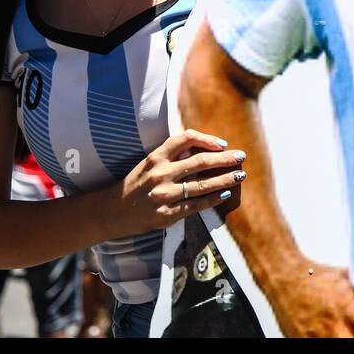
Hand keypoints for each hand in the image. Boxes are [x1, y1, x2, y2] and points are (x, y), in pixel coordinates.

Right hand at [110, 129, 246, 236]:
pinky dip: (213, 199)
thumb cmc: (135, 184)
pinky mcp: (166, 215)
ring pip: (202, 184)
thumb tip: (202, 149)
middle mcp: (160, 174)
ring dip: (225, 179)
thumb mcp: (148, 163)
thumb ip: (171, 156)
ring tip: (240, 175)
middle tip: (241, 156)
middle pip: (200, 161)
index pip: (185, 138)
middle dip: (224, 159)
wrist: (112, 211)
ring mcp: (164, 195)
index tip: (222, 144)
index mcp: (155, 157)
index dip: (207, 139)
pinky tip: (226, 194)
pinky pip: (196, 205)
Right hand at [263, 259, 353, 337]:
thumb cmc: (314, 277)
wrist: (283, 278)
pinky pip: (319, 347)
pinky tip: (331, 335)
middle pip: (353, 343)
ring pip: (336, 346)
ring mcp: (316, 336)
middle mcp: (331, 323)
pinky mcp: (302, 342)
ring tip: (347, 334)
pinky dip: (327, 341)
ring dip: (346, 340)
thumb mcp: (343, 278)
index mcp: (344, 305)